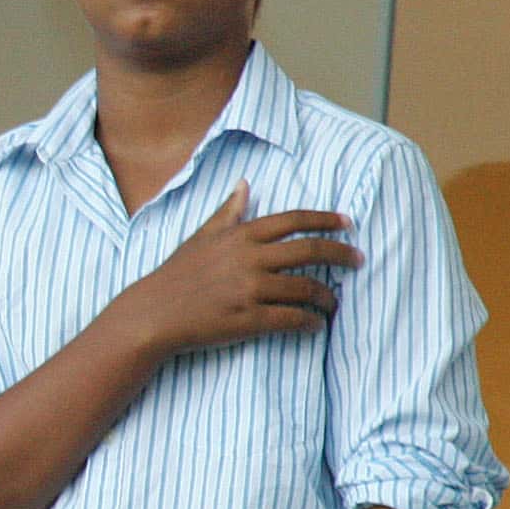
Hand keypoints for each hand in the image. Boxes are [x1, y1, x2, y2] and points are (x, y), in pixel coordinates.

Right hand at [104, 181, 361, 360]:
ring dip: (326, 295)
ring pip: (305, 288)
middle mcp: (248, 260)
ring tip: (334, 301)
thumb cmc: (175, 276)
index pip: (293, 221)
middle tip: (358, 259)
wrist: (151, 315)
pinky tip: (316, 324)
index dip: (325, 220)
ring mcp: (249, 290)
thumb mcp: (200, 237)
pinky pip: (291, 319)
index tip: (347, 224)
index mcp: (239, 236)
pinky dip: (309, 322)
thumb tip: (245, 184)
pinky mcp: (248, 319)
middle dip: (340, 254)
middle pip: (309, 251)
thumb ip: (228, 212)